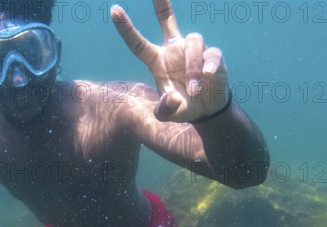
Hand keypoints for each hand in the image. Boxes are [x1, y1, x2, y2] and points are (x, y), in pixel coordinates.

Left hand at [112, 0, 228, 122]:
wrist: (207, 110)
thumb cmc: (182, 107)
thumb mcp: (169, 115)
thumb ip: (164, 111)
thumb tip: (172, 98)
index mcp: (157, 61)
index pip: (138, 44)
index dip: (126, 28)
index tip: (114, 10)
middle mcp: (174, 50)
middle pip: (167, 20)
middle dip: (161, 3)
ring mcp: (194, 50)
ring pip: (193, 41)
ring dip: (193, 67)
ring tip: (194, 89)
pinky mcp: (212, 55)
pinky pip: (212, 53)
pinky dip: (209, 65)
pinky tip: (208, 77)